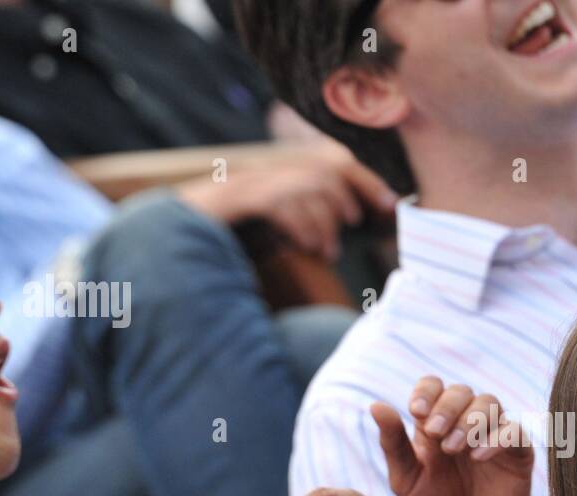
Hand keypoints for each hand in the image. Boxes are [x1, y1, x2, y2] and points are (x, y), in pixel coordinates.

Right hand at [175, 139, 397, 260]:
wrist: (184, 225)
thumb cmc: (239, 230)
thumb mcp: (283, 221)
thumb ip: (311, 218)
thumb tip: (347, 227)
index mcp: (287, 174)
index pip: (336, 163)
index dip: (367, 181)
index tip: (392, 203)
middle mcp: (275, 171)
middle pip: (327, 171)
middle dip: (347, 198)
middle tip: (354, 224)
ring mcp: (258, 182)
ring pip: (309, 189)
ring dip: (325, 223)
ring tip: (325, 250)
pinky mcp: (244, 199)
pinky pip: (283, 204)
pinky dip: (302, 227)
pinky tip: (308, 247)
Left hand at [371, 378, 533, 495]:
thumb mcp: (406, 480)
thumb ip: (393, 444)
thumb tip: (376, 405)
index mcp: (436, 426)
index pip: (434, 387)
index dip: (428, 392)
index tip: (418, 412)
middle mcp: (465, 426)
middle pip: (463, 391)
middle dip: (448, 407)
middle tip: (437, 435)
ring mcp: (494, 438)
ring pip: (490, 403)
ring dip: (471, 420)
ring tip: (455, 449)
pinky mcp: (518, 455)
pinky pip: (515, 430)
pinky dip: (497, 437)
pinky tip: (479, 457)